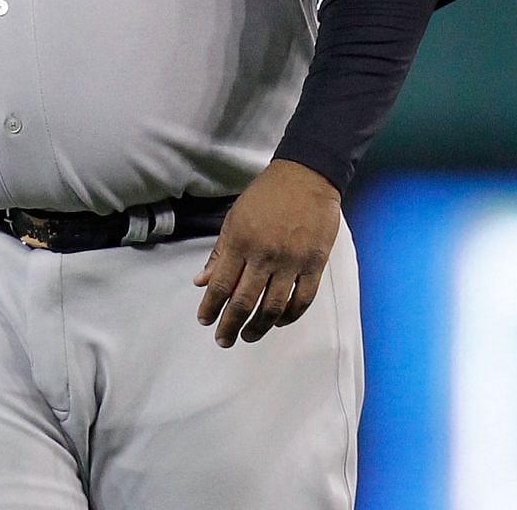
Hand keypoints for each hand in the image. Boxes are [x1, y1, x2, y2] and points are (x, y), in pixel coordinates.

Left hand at [193, 159, 340, 347]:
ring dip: (259, 327)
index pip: (221, 284)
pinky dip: (290, 316)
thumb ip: (219, 252)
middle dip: (230, 325)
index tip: (205, 320)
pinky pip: (302, 300)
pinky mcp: (314, 264)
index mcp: (240, 241)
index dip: (211, 307)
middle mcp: (264, 255)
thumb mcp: (235, 218)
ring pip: (273, 307)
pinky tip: (278, 322)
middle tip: (224, 339)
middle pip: (244, 301)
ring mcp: (291, 261)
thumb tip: (201, 280)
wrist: (306, 176)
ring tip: (249, 336)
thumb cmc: (266, 195)